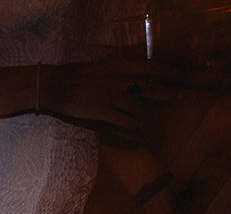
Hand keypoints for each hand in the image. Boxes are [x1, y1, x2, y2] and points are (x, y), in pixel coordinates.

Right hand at [42, 60, 171, 129]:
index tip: (178, 75)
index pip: (151, 66)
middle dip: (169, 93)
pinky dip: (133, 126)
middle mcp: (119, 80)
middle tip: (181, 97)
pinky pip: (125, 121)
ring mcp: (111, 97)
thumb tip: (128, 72)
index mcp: (118, 66)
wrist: (54, 85)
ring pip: (139, 107)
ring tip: (147, 117)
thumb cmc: (73, 74)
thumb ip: (116, 69)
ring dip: (145, 113)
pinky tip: (135, 128)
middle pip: (151, 88)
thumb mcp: (99, 65)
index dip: (168, 71)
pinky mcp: (102, 112)